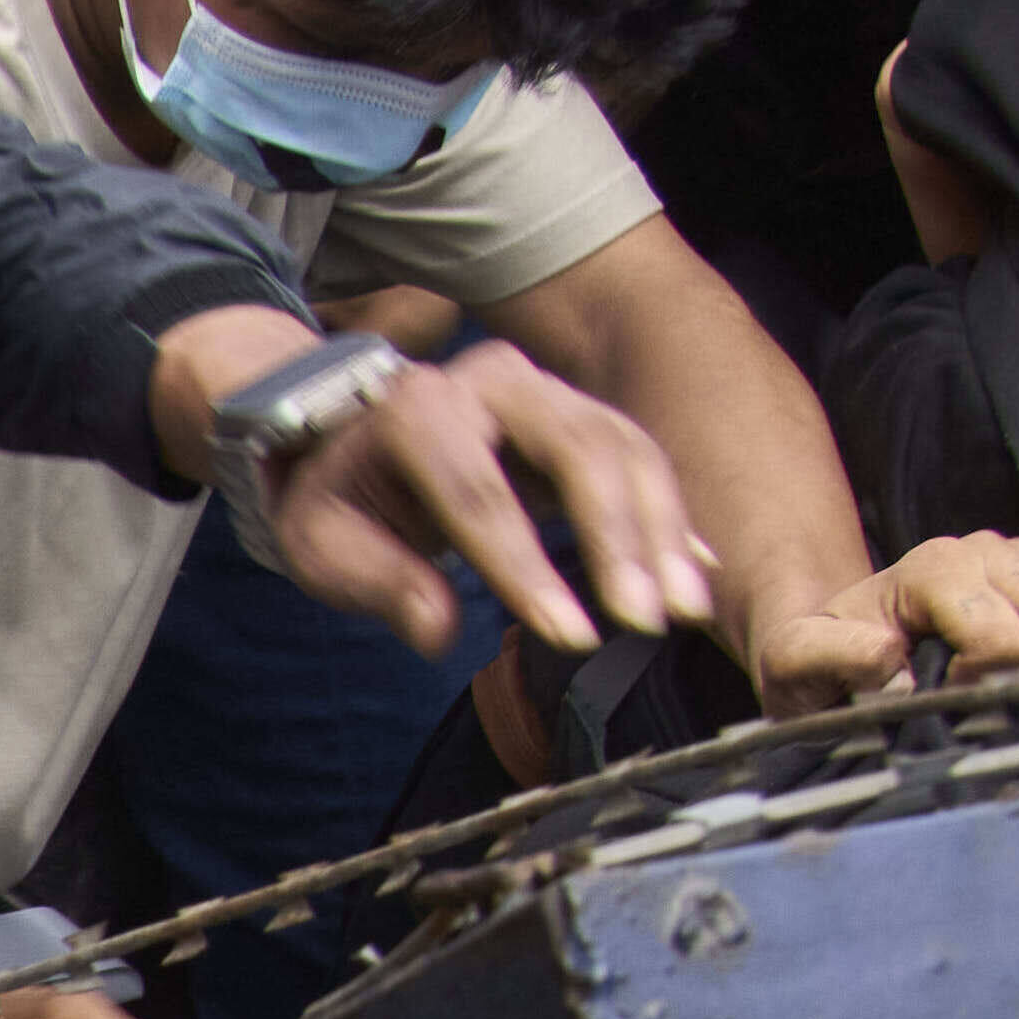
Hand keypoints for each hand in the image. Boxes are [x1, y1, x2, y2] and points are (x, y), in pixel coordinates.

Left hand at [168, 315, 706, 661]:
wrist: (356, 433)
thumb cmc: (340, 496)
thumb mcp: (322, 542)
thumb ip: (377, 581)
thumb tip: (437, 631)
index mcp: (416, 408)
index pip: (478, 495)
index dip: (527, 571)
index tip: (571, 637)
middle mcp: (492, 382)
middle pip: (576, 451)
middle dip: (619, 540)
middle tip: (645, 620)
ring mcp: (547, 391)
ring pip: (624, 450)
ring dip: (660, 534)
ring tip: (682, 611)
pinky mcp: (583, 414)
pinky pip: (640, 459)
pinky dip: (669, 521)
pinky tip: (696, 577)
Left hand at [750, 501, 1018, 711]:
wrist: (824, 642)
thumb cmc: (818, 662)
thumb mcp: (794, 665)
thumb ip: (827, 658)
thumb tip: (893, 661)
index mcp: (929, 573)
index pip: (1003, 631)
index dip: (986, 679)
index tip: (950, 699)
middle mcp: (978, 553)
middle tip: (977, 693)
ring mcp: (1014, 555)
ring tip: (1000, 675)